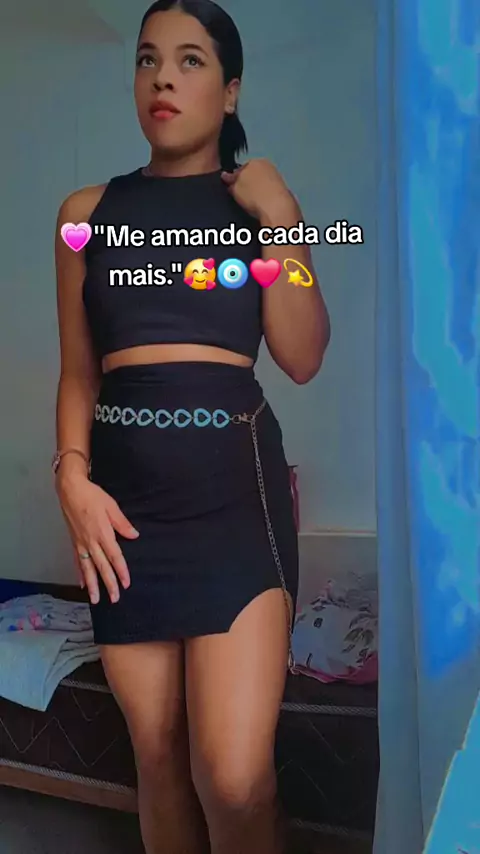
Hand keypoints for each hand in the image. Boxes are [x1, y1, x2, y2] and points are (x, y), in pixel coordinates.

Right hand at [56, 472, 138, 604]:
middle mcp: (91, 541)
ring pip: (87, 568)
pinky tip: (83, 584)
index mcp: (102, 533)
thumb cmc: (92, 496)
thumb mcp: (111, 506)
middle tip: (114, 599)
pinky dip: (80, 574)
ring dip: (93, 585)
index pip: (114, 556)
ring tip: (96, 599)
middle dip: (108, 584)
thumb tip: (134, 535)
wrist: (70, 490)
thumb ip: (122, 523)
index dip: (121, 571)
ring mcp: (81, 543)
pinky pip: (78, 561)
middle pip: (102, 567)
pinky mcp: (74, 542)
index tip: (126, 583)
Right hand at [221, 158, 295, 220]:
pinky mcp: (283, 190)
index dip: (234, 179)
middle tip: (240, 195)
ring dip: (256, 190)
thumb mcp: (235, 187)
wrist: (276, 207)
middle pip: (252, 175)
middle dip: (246, 183)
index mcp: (254, 161)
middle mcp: (267, 165)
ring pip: (261, 183)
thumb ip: (230, 181)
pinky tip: (260, 205)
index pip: (240, 168)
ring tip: (250, 202)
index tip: (231, 188)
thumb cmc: (252, 194)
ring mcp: (277, 177)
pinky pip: (268, 192)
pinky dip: (264, 197)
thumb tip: (225, 176)